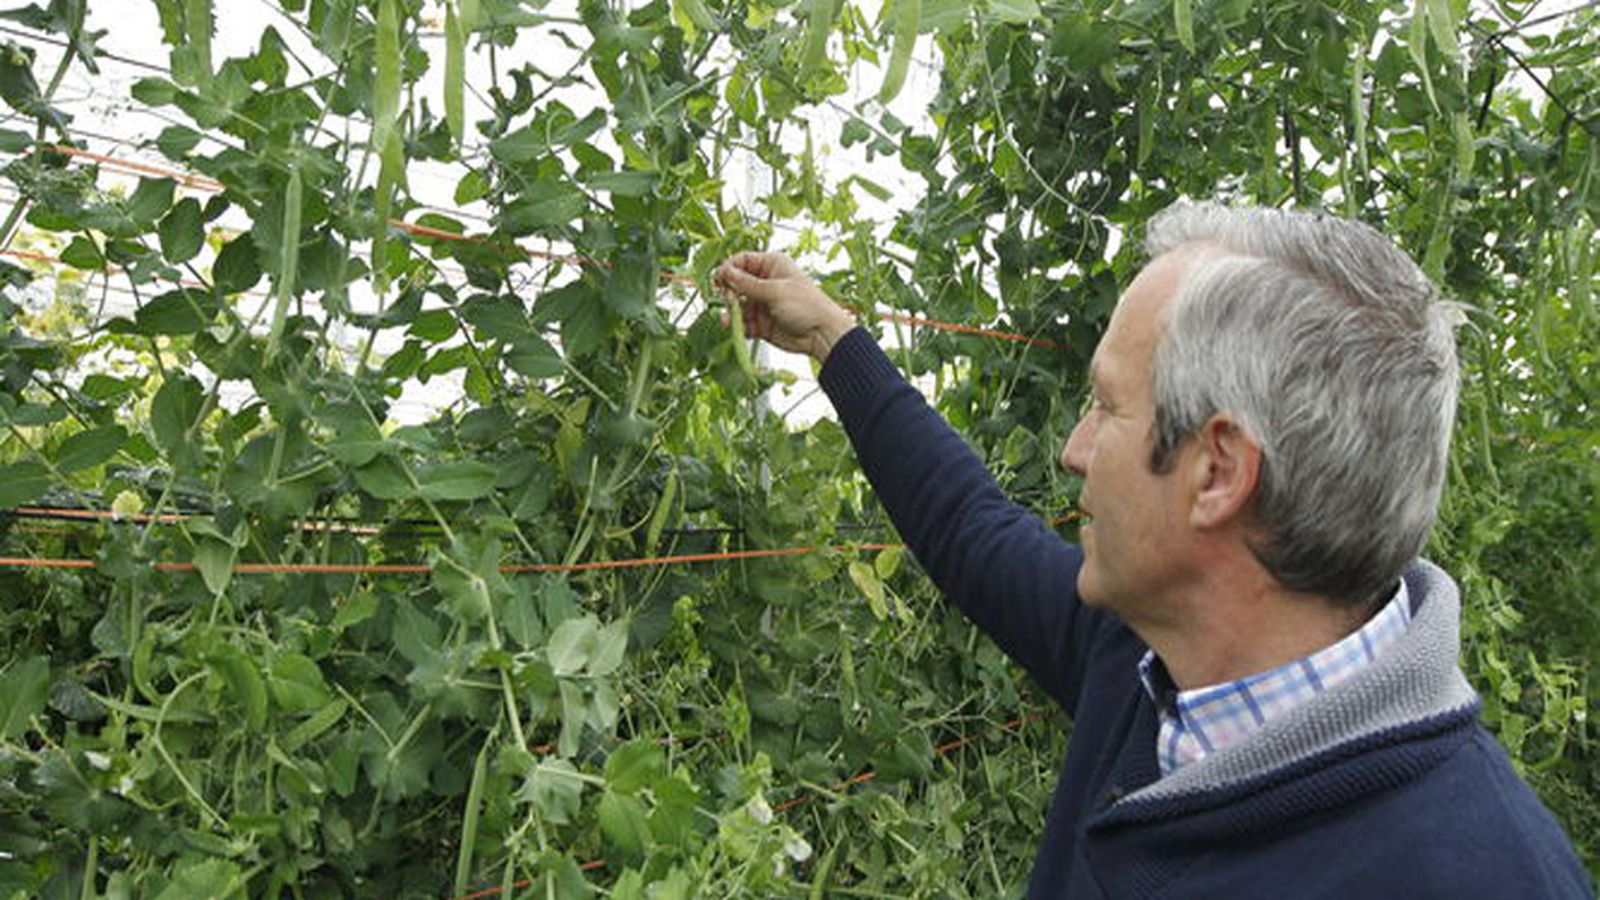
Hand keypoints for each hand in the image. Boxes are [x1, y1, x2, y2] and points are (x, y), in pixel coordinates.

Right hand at [714, 252, 856, 362]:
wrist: (822, 334)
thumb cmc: (807, 306)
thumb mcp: (775, 291)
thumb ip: (747, 284)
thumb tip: (726, 272)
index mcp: (772, 265)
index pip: (742, 261)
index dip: (729, 268)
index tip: (719, 279)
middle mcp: (765, 282)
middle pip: (736, 282)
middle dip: (728, 291)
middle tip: (727, 299)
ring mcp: (762, 303)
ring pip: (737, 304)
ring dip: (730, 311)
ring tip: (728, 319)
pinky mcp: (761, 322)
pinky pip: (742, 322)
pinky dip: (736, 325)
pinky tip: (733, 327)